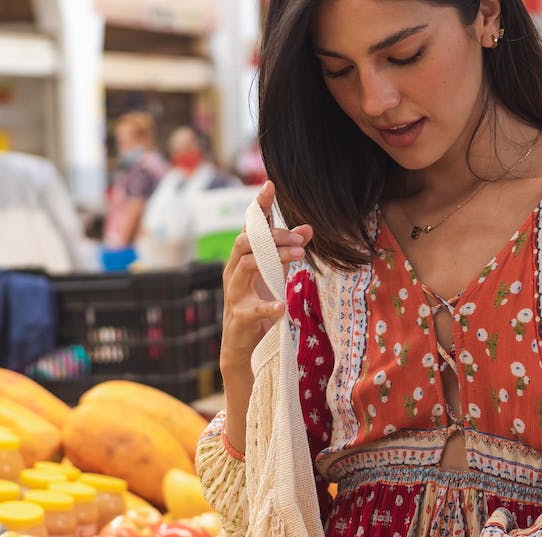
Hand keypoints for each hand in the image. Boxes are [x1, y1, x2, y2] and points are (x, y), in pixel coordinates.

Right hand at [220, 181, 312, 372]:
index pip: (249, 227)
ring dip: (274, 259)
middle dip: (274, 237)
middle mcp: (233, 270)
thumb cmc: (258, 302)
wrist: (243, 345)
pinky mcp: (240, 317)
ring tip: (299, 257)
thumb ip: (289, 251)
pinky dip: (268, 307)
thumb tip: (308, 227)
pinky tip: (283, 306)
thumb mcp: (276, 274)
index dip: (258, 206)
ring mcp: (234, 293)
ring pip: (246, 266)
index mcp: (243, 257)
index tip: (270, 185)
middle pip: (247, 242)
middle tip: (300, 241)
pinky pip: (252, 309)